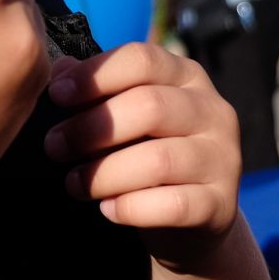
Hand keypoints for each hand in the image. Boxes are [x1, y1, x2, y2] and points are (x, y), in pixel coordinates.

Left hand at [42, 44, 240, 269]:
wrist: (187, 219)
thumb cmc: (143, 151)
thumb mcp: (122, 113)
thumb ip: (96, 88)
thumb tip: (59, 69)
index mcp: (186, 76)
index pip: (142, 59)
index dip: (94, 75)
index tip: (56, 94)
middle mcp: (213, 111)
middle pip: (149, 106)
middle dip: (90, 128)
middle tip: (54, 147)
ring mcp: (224, 159)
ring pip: (158, 160)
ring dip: (103, 174)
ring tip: (73, 183)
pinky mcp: (223, 205)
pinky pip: (172, 205)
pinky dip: (131, 208)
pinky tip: (107, 209)